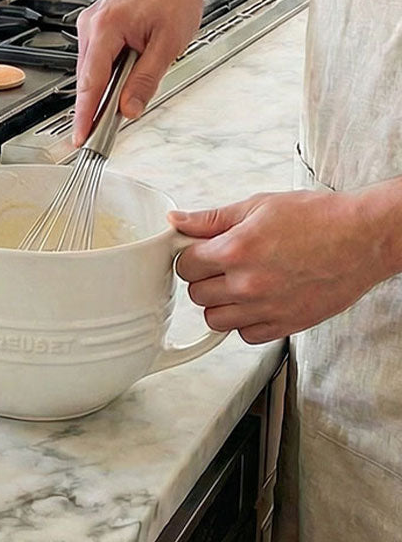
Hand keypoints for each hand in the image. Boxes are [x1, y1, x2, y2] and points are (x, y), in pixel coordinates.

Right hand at [73, 0, 212, 144]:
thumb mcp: (168, 45)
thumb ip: (145, 80)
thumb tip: (129, 109)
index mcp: (106, 26)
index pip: (91, 81)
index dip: (85, 114)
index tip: (81, 137)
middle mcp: (91, 22)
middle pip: (88, 77)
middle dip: (98, 102)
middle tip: (107, 129)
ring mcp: (91, 21)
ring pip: (92, 67)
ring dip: (107, 83)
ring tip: (131, 86)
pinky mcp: (96, 23)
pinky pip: (96, 56)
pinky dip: (108, 70)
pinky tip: (126, 71)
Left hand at [171, 190, 392, 343]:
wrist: (364, 238)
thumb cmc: (318, 218)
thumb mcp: (258, 206)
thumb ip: (211, 219)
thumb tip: (177, 222)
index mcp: (236, 250)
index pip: (184, 267)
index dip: (191, 257)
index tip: (202, 253)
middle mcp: (248, 283)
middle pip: (196, 294)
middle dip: (204, 279)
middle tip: (223, 266)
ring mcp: (267, 308)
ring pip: (215, 320)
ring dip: (221, 304)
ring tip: (239, 285)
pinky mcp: (287, 324)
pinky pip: (246, 335)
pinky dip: (246, 322)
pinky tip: (258, 302)